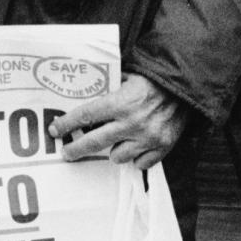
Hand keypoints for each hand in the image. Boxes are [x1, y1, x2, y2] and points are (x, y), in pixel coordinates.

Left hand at [56, 73, 190, 169]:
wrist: (185, 87)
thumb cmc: (152, 79)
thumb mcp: (126, 76)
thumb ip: (108, 87)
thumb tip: (83, 94)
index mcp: (120, 102)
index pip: (85, 116)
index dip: (66, 124)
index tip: (54, 130)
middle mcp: (131, 123)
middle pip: (94, 143)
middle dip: (76, 149)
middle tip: (66, 153)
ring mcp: (147, 138)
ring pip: (117, 157)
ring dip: (112, 151)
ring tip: (114, 143)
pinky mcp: (162, 147)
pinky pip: (140, 164)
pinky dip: (135, 158)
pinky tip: (134, 148)